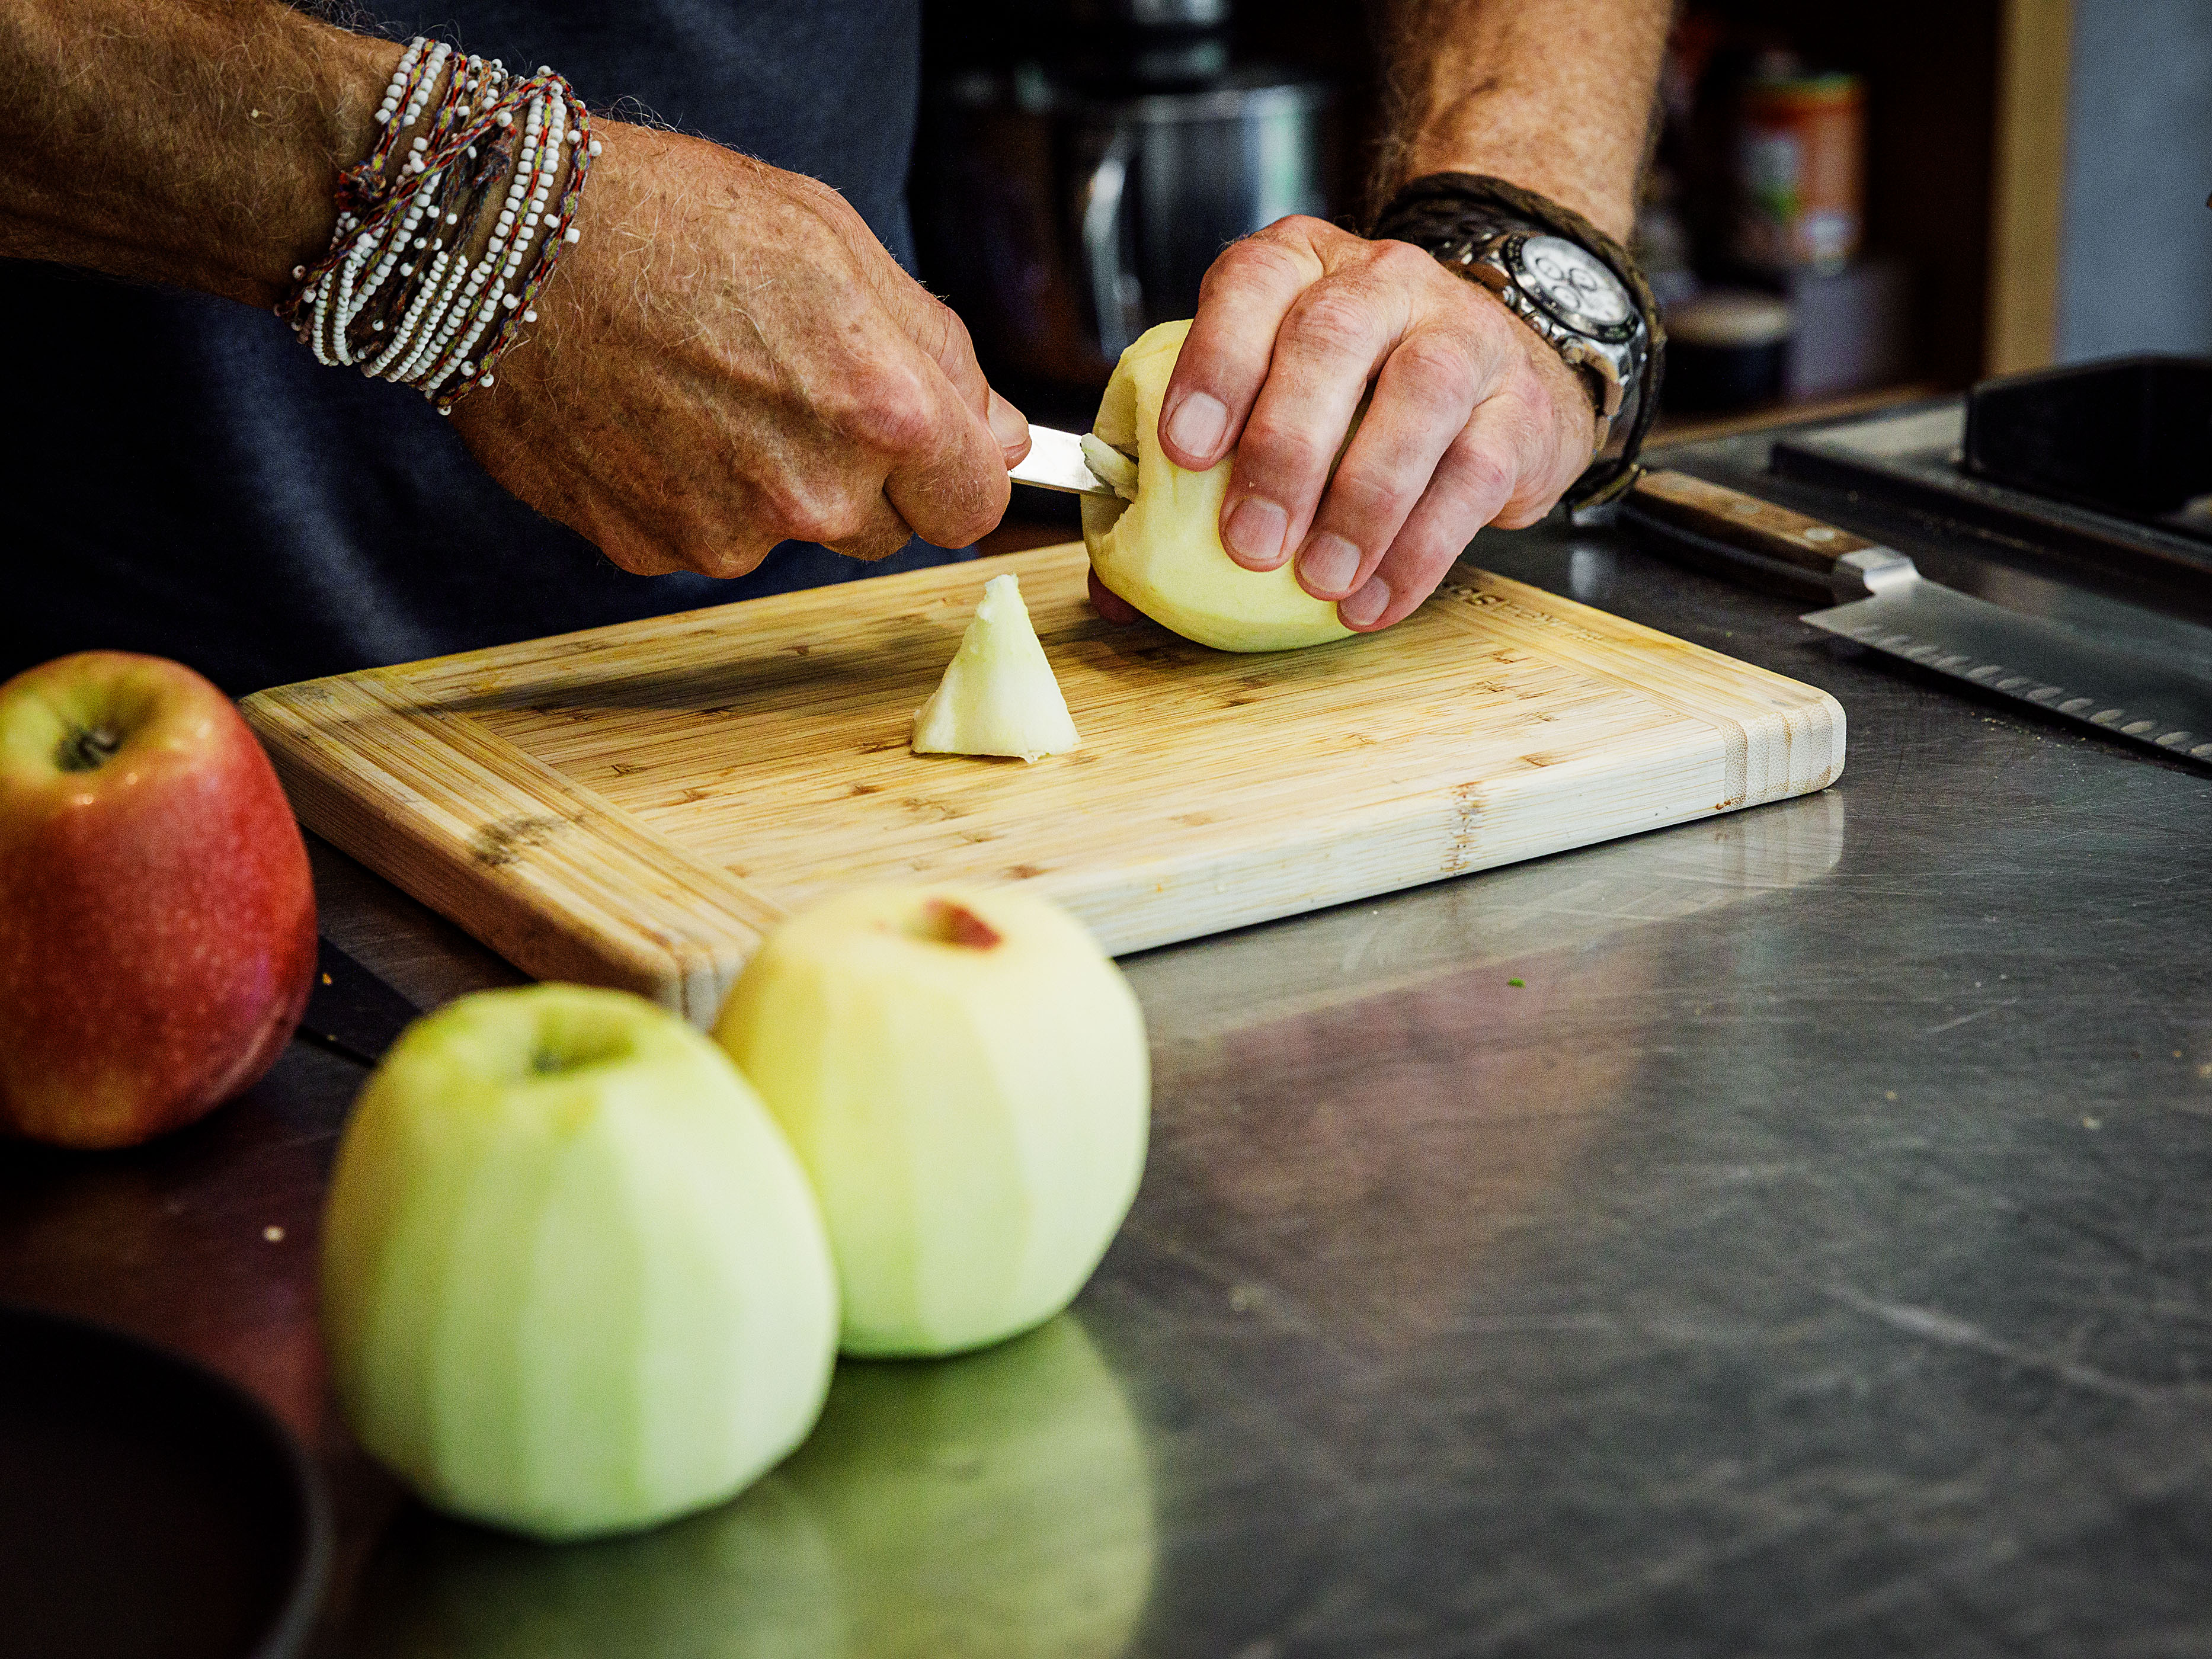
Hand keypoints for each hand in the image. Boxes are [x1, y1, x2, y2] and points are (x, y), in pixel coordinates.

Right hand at [453, 123, 1029, 577]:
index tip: (927, 445)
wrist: (499, 242)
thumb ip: (939, 356)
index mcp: (884, 411)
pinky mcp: (648, 552)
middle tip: (783, 381)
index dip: (953, 472)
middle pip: (882, 529)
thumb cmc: (671, 219)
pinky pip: (703, 538)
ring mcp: (726, 534)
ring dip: (766, 481)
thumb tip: (1004, 441)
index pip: (974, 506)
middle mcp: (813, 493)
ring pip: (787, 535)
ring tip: (701, 384)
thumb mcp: (837, 245)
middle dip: (857, 473)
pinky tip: (648, 413)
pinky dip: (687, 490)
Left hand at [1158, 215, 1595, 631]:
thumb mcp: (1271, 402)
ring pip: (1419, 398)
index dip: (1216, 361)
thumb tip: (1114, 593)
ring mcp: (1463, 336)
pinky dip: (1420, 549)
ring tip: (1319, 581)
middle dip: (1285, 449)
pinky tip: (1375, 599)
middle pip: (1333, 341)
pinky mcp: (1521, 407)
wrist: (1502, 378)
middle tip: (1251, 543)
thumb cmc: (1355, 400)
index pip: (1253, 284)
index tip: (1184, 450)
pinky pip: (1473, 475)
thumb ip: (1189, 483)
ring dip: (1362, 501)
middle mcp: (1385, 283)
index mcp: (1301, 268)